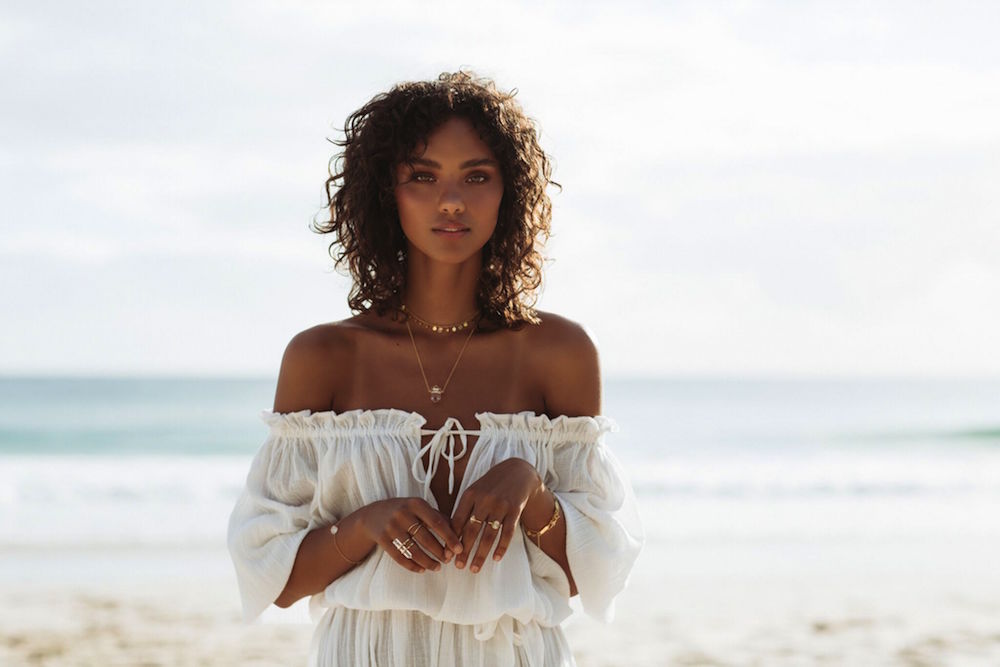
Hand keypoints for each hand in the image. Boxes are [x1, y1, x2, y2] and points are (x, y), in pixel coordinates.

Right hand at [359, 497, 462, 573]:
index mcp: (416, 504)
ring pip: (413, 550)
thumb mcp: (419, 508)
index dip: (450, 537)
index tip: (459, 549)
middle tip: (448, 560)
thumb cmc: (405, 511)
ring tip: (438, 567)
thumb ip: (438, 517)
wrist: (372, 515)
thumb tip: (458, 535)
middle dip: (439, 552)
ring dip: (428, 562)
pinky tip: (422, 569)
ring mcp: (391, 527)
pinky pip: (399, 557)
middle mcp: (402, 514)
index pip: (437, 522)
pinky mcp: (382, 539)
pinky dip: (412, 566)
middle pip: (426, 538)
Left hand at [450, 458, 543, 572]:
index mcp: (470, 494)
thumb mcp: (475, 491)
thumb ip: (464, 509)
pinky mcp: (515, 510)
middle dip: (464, 551)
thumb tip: (452, 534)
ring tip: (474, 569)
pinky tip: (496, 559)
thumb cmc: (491, 485)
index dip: (451, 539)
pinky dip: (501, 547)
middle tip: (459, 567)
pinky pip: (507, 533)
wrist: (518, 471)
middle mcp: (484, 499)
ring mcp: (500, 505)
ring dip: (481, 554)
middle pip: (472, 530)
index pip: (457, 521)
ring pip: (488, 535)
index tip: (447, 555)